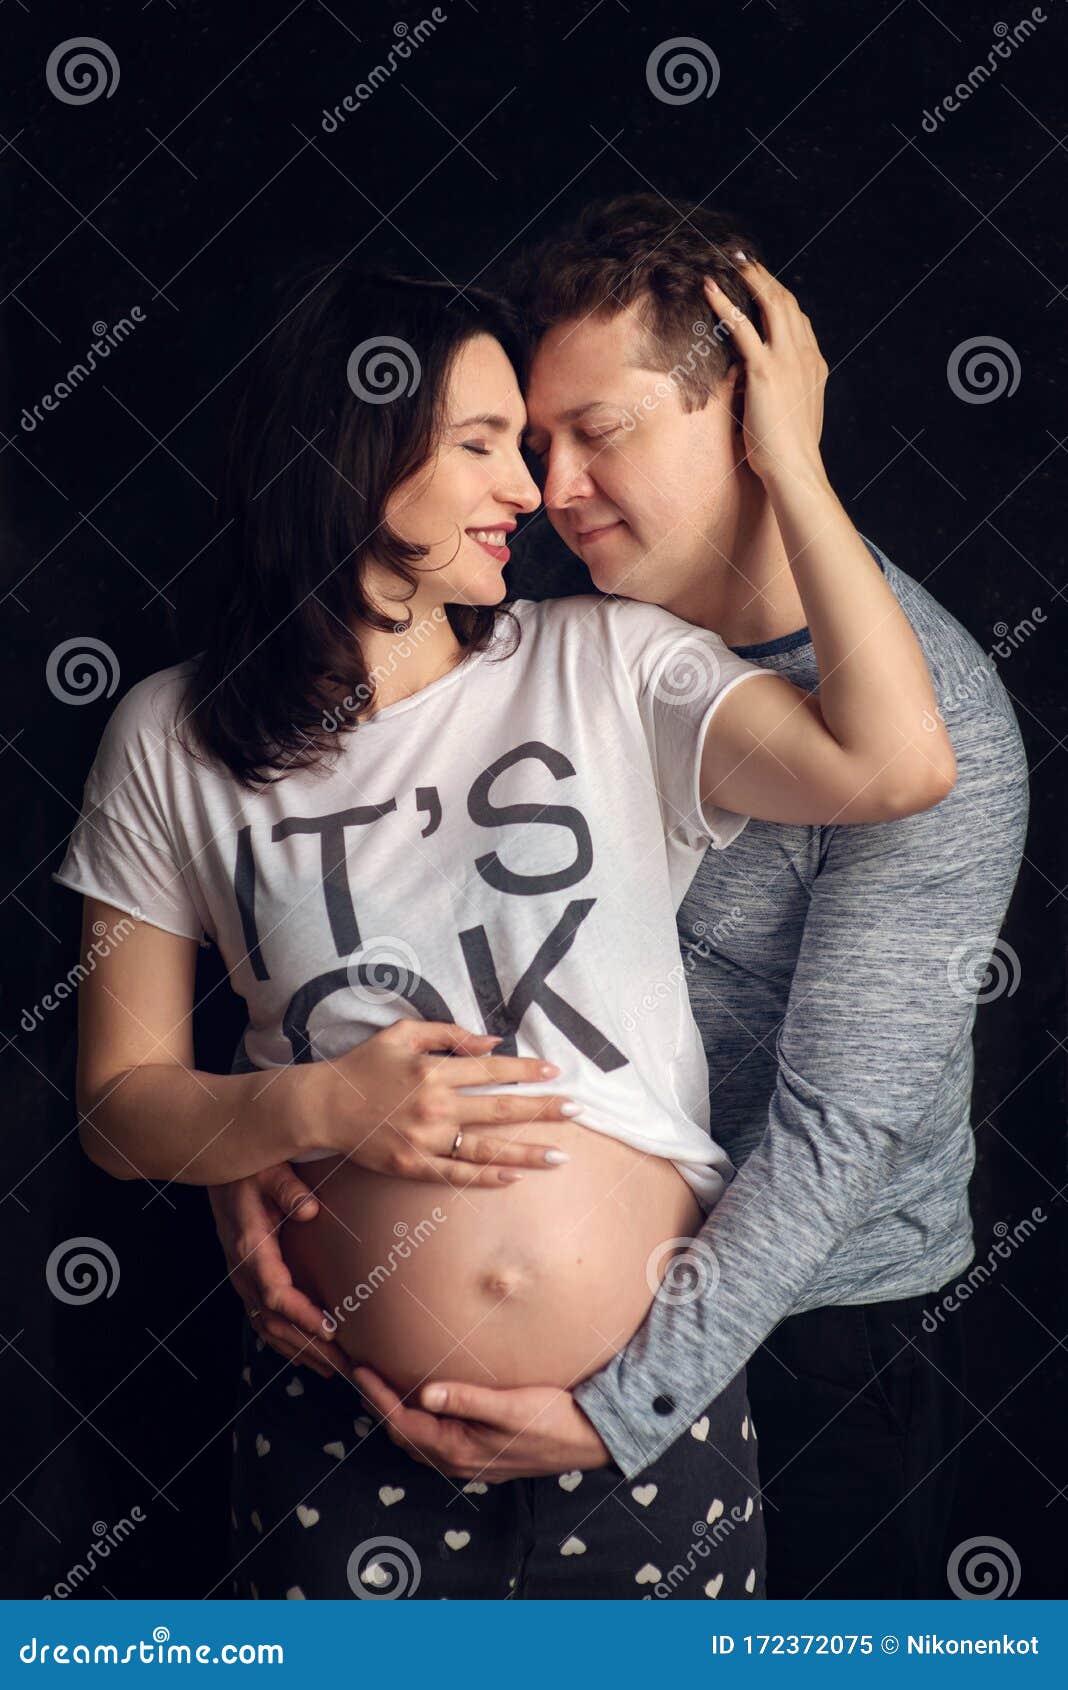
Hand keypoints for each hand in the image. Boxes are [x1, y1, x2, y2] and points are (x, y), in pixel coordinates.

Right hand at [208, 1164, 350, 1378]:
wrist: (221, 1171)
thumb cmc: (250, 1169)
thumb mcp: (269, 1170)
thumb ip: (288, 1188)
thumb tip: (311, 1210)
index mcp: (250, 1248)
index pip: (276, 1294)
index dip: (303, 1316)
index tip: (333, 1330)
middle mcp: (242, 1271)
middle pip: (274, 1322)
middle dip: (310, 1347)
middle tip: (347, 1365)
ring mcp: (242, 1279)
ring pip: (268, 1328)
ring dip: (301, 1352)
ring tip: (336, 1369)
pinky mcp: (247, 1281)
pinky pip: (264, 1321)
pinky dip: (287, 1344)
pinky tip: (311, 1355)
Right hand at [310, 1018, 578, 1186]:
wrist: (323, 1106)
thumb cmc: (364, 1066)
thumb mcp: (402, 1034)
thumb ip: (448, 1033)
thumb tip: (492, 1042)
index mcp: (433, 1070)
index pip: (492, 1070)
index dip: (526, 1070)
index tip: (555, 1071)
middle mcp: (434, 1105)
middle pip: (500, 1109)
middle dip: (542, 1109)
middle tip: (577, 1110)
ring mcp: (425, 1140)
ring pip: (486, 1148)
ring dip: (527, 1152)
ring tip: (561, 1157)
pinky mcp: (413, 1166)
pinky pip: (458, 1173)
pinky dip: (487, 1176)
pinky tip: (515, 1177)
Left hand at [352, 1365, 612, 1481]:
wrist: (591, 1439)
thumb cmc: (555, 1419)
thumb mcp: (511, 1405)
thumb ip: (467, 1400)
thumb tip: (424, 1395)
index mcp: (460, 1450)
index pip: (403, 1424)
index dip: (377, 1397)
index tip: (360, 1369)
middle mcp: (459, 1461)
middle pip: (403, 1436)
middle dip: (378, 1405)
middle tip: (361, 1372)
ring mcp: (470, 1461)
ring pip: (418, 1441)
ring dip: (396, 1414)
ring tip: (381, 1385)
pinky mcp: (480, 1453)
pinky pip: (434, 1441)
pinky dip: (417, 1422)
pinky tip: (421, 1402)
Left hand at [705, 254, 828, 488]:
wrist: (795, 470)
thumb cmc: (789, 454)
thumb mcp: (790, 416)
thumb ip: (780, 395)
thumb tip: (757, 389)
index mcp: (814, 366)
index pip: (799, 321)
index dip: (780, 299)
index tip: (764, 286)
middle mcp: (805, 356)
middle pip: (787, 304)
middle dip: (766, 278)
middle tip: (745, 260)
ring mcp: (787, 360)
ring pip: (771, 304)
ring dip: (751, 278)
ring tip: (731, 261)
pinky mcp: (765, 371)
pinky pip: (742, 328)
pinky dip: (725, 304)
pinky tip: (709, 289)